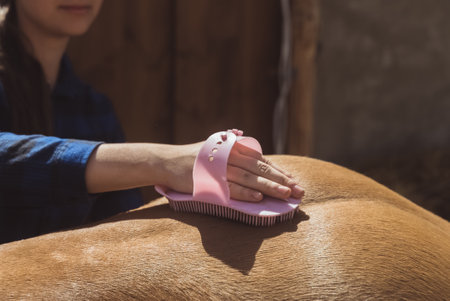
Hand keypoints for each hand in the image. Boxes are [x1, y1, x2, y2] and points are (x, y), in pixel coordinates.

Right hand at [162, 140, 303, 201]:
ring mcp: (220, 168)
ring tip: (286, 193)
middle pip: (260, 168)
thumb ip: (234, 148)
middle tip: (298, 190)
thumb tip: (253, 151)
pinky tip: (258, 197)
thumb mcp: (216, 146)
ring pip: (249, 178)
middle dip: (281, 179)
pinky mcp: (209, 181)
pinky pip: (230, 187)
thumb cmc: (194, 156)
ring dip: (269, 186)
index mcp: (233, 147)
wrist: (167, 161)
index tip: (294, 179)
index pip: (261, 160)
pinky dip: (245, 192)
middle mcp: (229, 155)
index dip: (278, 170)